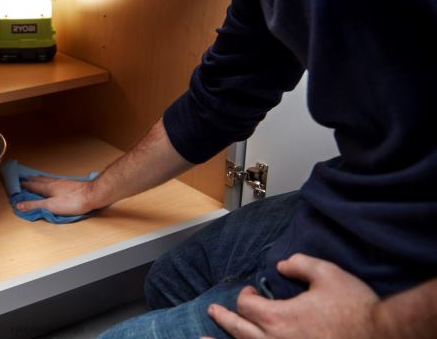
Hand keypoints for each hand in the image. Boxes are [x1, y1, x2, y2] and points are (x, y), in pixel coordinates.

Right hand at [17, 176, 98, 215]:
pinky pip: (58, 181)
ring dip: (42, 179)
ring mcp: (64, 183)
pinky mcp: (72, 185)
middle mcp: (55, 183)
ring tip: (38, 178)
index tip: (18, 183)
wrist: (93, 195)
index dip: (25, 185)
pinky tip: (57, 183)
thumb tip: (19, 205)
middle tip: (26, 177)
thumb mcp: (51, 206)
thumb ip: (34, 205)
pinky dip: (52, 181)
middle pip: (41, 180)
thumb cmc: (73, 201)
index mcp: (48, 188)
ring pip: (49, 180)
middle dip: (33, 179)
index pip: (33, 186)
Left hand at [206, 253, 379, 338]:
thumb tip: (282, 265)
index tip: (251, 291)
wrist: (383, 337)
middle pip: (238, 329)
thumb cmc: (356, 310)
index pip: (247, 304)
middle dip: (224, 318)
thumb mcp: (327, 274)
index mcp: (277, 318)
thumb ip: (299, 264)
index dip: (246, 295)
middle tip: (213, 311)